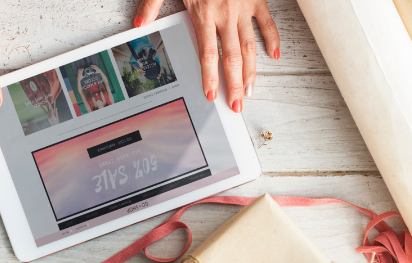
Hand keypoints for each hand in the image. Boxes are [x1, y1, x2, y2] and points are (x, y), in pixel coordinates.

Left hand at [134, 0, 279, 112]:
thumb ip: (152, 4)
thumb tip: (138, 24)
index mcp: (205, 13)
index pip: (208, 54)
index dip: (211, 77)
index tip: (212, 95)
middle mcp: (226, 13)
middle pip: (232, 57)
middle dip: (234, 84)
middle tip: (237, 104)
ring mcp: (244, 6)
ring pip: (250, 45)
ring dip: (251, 70)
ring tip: (250, 90)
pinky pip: (266, 22)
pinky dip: (271, 38)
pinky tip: (273, 56)